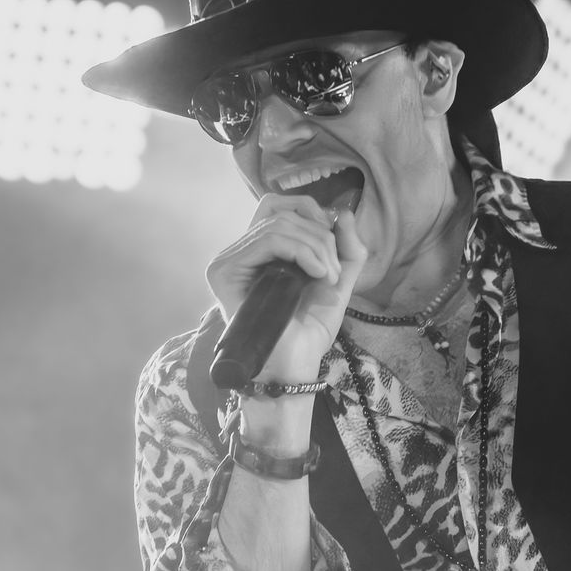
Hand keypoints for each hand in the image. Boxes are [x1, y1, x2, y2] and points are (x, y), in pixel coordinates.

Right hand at [205, 193, 368, 382]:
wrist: (295, 364)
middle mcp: (241, 252)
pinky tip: (315, 274)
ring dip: (316, 247)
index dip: (310, 212)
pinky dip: (302, 251)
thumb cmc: (309, 330)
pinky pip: (268, 240)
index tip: (333, 245)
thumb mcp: (337, 282)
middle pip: (283, 213)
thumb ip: (346, 248)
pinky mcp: (224, 270)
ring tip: (327, 278)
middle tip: (334, 272)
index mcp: (261, 250)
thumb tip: (345, 212)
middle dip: (321, 237)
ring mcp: (229, 260)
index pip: (277, 205)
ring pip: (279, 225)